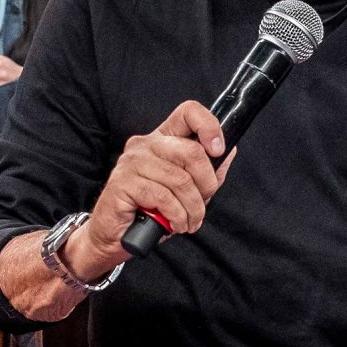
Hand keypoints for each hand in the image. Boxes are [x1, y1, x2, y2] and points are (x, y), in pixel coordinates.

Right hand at [61, 101, 234, 279]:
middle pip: (191, 151)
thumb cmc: (152, 209)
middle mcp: (145, 144)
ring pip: (180, 180)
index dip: (208, 125)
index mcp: (162, 138)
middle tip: (203, 202)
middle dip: (206, 184)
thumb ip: (208, 169)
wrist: (116, 235)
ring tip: (190, 221)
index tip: (218, 149)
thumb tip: (229, 149)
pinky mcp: (123, 183)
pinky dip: (177, 215)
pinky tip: (176, 224)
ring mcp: (131, 162)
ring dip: (193, 208)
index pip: (187, 112)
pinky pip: (163, 197)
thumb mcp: (188, 188)